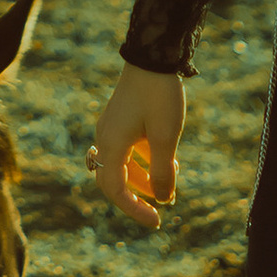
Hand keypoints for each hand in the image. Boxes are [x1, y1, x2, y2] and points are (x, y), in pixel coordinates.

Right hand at [90, 65, 185, 230]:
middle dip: (137, 196)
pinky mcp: (121, 119)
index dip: (134, 209)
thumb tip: (164, 199)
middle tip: (160, 208)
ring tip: (171, 180)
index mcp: (112, 144)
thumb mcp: (165, 136)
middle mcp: (106, 137)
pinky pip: (128, 150)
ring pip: (122, 165)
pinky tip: (167, 159)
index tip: (157, 220)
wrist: (153, 56)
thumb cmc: (159, 95)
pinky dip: (144, 160)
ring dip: (144, 178)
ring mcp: (112, 127)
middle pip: (114, 180)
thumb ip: (163, 171)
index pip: (115, 190)